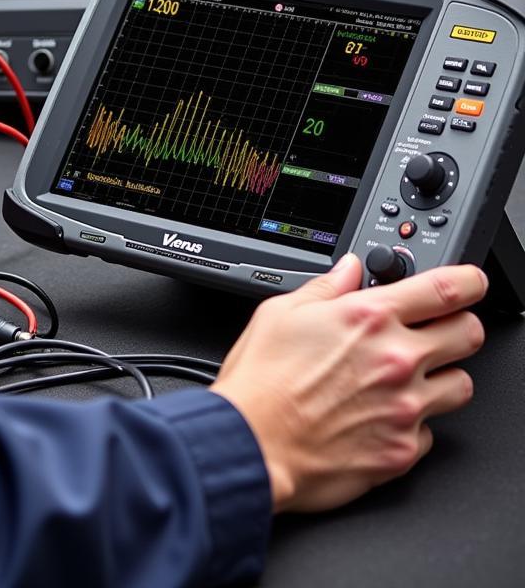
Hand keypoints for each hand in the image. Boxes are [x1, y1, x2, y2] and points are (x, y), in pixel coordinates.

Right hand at [211, 254, 486, 512]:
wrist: (250, 445)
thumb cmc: (259, 383)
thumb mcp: (279, 313)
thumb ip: (325, 288)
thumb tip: (349, 270)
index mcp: (368, 318)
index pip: (447, 289)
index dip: (468, 281)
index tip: (468, 283)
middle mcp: (396, 360)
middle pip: (469, 333)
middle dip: (457, 326)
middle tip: (435, 331)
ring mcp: (405, 407)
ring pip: (462, 385)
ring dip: (440, 378)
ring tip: (405, 380)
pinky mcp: (403, 449)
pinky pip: (431, 431)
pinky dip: (412, 423)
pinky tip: (379, 417)